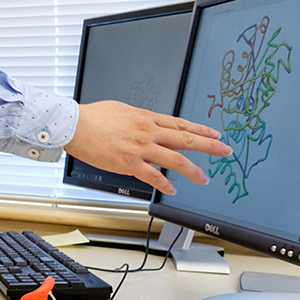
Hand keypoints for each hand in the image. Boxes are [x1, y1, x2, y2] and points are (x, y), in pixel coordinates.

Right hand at [66, 100, 231, 194]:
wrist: (75, 125)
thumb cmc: (93, 116)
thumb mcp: (122, 110)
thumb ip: (139, 119)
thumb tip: (149, 124)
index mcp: (146, 118)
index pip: (180, 124)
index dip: (201, 130)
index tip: (215, 135)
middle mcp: (147, 132)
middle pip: (185, 139)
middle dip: (209, 146)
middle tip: (225, 151)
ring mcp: (140, 149)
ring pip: (174, 160)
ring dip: (192, 170)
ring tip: (204, 178)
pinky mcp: (129, 163)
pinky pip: (152, 176)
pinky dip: (164, 184)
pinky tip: (172, 189)